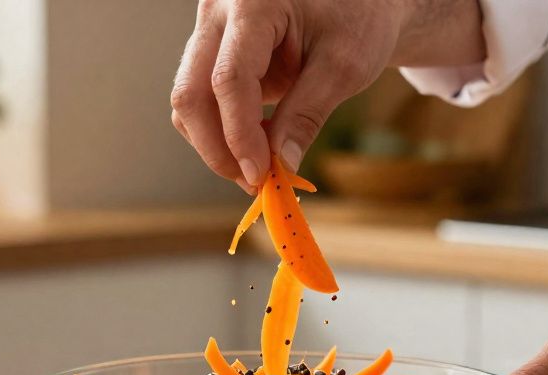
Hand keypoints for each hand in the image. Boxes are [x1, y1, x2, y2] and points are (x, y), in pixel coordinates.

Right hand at [170, 0, 482, 190]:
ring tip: (260, 167)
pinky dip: (222, 129)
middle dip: (217, 148)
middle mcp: (219, 11)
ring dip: (217, 143)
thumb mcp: (344, 67)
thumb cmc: (359, 18)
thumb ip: (307, 115)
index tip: (260, 176)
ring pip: (189, 100)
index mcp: (253, 2)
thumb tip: (280, 167)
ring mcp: (210, 29)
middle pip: (191, 92)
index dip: (239, 136)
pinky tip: (257, 144)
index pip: (228, 80)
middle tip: (254, 183)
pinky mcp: (213, 50)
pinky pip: (201, 98)